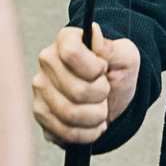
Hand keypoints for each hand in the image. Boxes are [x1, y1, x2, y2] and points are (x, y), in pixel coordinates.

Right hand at [31, 25, 140, 145]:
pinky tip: (93, 123)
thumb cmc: (117, 72)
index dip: (94, 68)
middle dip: (101, 95)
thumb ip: (110, 46)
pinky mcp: (42, 116)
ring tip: (101, 108)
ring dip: (97, 116)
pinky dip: (88, 133)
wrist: (113, 96)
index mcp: (65, 41)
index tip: (104, 69)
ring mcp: (41, 91)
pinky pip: (66, 133)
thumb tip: (93, 31)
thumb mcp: (125, 56)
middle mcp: (47, 64)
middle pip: (77, 90)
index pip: (72, 53)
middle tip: (105, 90)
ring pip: (71, 115)